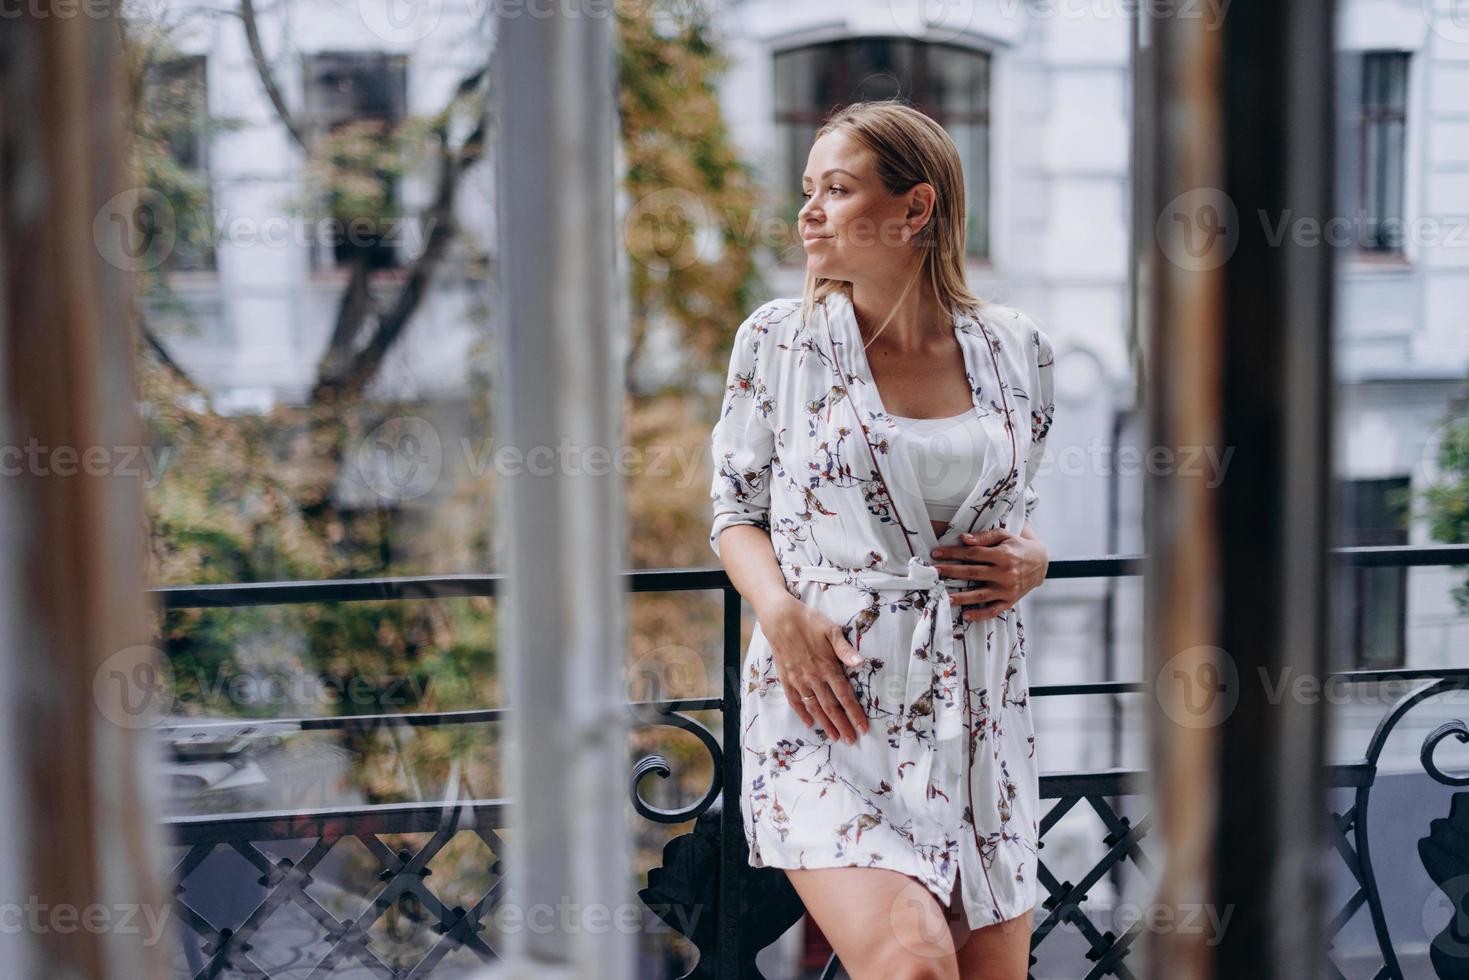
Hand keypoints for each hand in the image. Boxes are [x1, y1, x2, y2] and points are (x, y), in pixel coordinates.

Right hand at [757, 594, 870, 744]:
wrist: (779, 617)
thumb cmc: (808, 620)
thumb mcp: (831, 630)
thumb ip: (845, 650)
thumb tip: (861, 663)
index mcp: (828, 666)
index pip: (845, 696)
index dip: (854, 714)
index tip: (863, 728)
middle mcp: (813, 677)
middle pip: (831, 707)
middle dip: (842, 725)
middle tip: (851, 740)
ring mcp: (798, 679)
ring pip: (814, 707)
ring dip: (825, 724)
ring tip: (834, 737)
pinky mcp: (786, 678)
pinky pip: (794, 700)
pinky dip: (802, 713)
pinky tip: (809, 723)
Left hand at [930, 527, 1048, 621]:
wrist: (1041, 562)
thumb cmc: (1018, 546)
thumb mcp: (1005, 535)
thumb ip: (984, 537)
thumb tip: (963, 539)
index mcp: (1003, 555)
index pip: (972, 554)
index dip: (953, 553)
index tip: (936, 553)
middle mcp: (1005, 573)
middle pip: (972, 573)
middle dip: (951, 572)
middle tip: (933, 572)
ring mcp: (1007, 589)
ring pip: (980, 594)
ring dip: (961, 597)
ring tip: (945, 597)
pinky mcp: (1010, 600)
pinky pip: (993, 610)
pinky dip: (979, 614)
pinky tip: (965, 615)